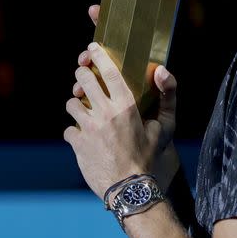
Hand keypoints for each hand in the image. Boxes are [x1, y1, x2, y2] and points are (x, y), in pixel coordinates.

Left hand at [66, 5, 179, 196]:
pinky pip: (68, 129)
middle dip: (81, 75)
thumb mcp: (165, 125)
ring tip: (85, 111)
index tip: (92, 49)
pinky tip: (84, 137)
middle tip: (84, 78)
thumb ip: (168, 94)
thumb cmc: (150, 155)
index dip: (98, 55)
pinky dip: (74, 132)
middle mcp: (105, 113)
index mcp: (126, 105)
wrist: (131, 189)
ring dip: (77, 105)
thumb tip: (162, 69)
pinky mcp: (77, 144)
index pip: (108, 71)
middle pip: (82, 79)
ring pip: (71, 103)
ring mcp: (89, 128)